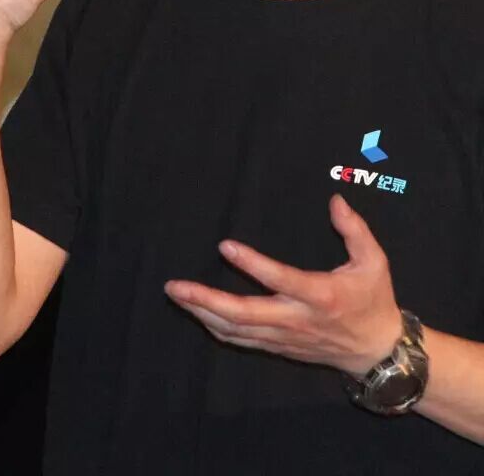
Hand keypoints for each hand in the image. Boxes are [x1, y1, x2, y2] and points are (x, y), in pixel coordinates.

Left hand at [164, 193, 402, 376]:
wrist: (377, 351)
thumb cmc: (373, 299)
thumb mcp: (374, 261)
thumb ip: (354, 229)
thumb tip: (335, 200)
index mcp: (320, 295)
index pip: (279, 279)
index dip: (252, 264)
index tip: (225, 245)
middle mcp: (296, 319)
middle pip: (244, 314)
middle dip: (205, 300)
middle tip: (174, 286)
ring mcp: (285, 337)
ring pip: (236, 330)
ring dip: (203, 313)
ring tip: (176, 295)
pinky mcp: (279, 347)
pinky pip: (242, 340)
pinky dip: (216, 327)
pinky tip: (198, 314)